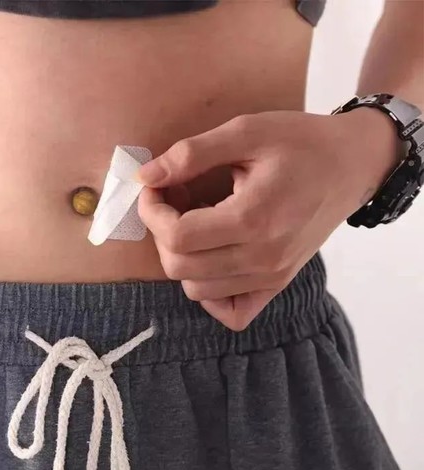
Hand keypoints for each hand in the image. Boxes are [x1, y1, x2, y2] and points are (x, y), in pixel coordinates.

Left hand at [137, 110, 398, 330]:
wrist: (351, 165)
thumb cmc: (300, 143)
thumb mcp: (245, 131)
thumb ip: (190, 155)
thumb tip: (144, 176)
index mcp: (253, 219)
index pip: (176, 236)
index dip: (152, 212)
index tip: (155, 187)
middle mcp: (263, 257)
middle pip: (179, 266)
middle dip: (161, 232)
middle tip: (173, 200)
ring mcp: (272, 276)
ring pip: (196, 289)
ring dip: (181, 256)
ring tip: (194, 221)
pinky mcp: (277, 284)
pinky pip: (230, 312)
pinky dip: (209, 291)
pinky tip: (211, 256)